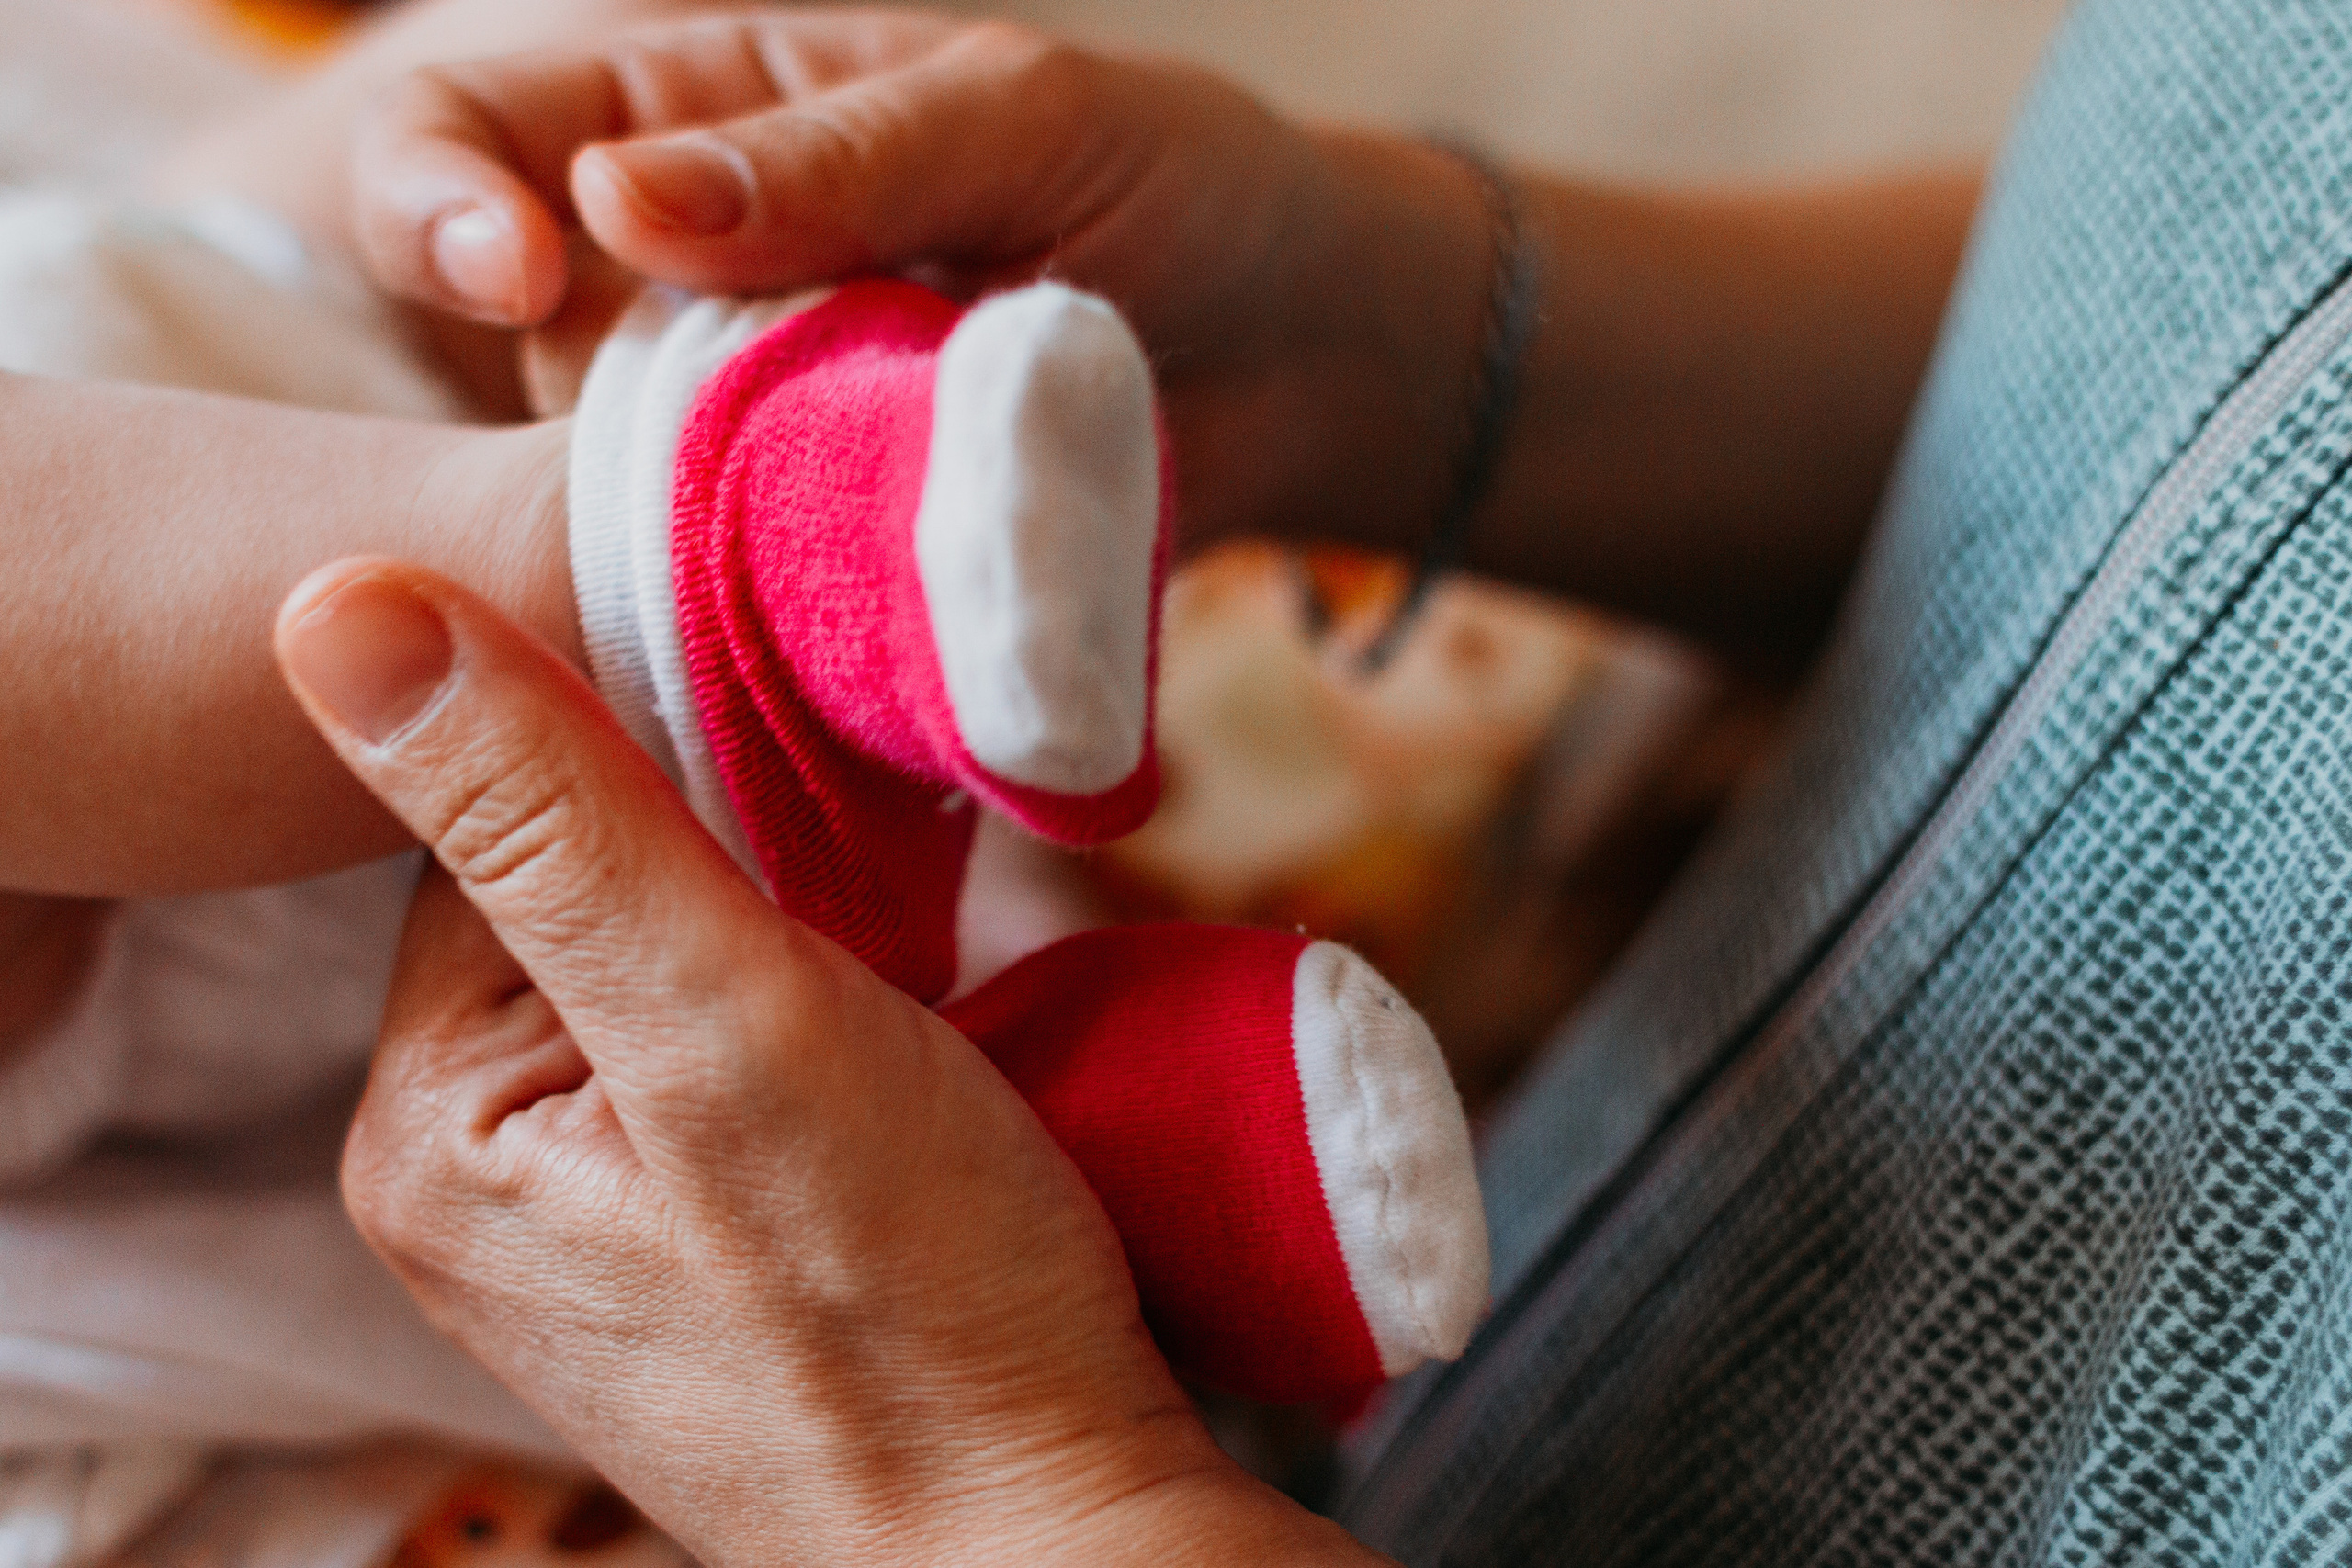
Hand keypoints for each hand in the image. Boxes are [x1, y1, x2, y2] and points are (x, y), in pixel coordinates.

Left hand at [273, 558, 1386, 1567]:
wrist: (1043, 1529)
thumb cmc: (913, 1308)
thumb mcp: (725, 1029)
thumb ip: (543, 816)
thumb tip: (328, 607)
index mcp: (426, 1121)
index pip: (500, 828)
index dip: (660, 768)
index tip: (802, 795)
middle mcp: (475, 1177)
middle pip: (584, 894)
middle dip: (733, 861)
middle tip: (871, 910)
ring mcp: (585, 1216)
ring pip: (668, 965)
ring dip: (788, 933)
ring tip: (902, 994)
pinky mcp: (691, 1236)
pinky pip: (722, 1053)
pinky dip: (814, 1012)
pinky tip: (899, 1054)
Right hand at [350, 10, 1494, 549]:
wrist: (1300, 356)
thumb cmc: (1173, 182)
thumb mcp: (1021, 120)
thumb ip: (837, 157)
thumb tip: (611, 200)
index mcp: (691, 121)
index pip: (458, 138)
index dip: (434, 202)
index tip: (515, 277)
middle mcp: (676, 285)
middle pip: (504, 347)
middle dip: (567, 401)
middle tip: (701, 448)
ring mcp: (733, 431)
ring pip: (604, 490)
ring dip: (675, 521)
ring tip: (823, 523)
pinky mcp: (804, 558)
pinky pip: (724, 593)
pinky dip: (757, 606)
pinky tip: (826, 618)